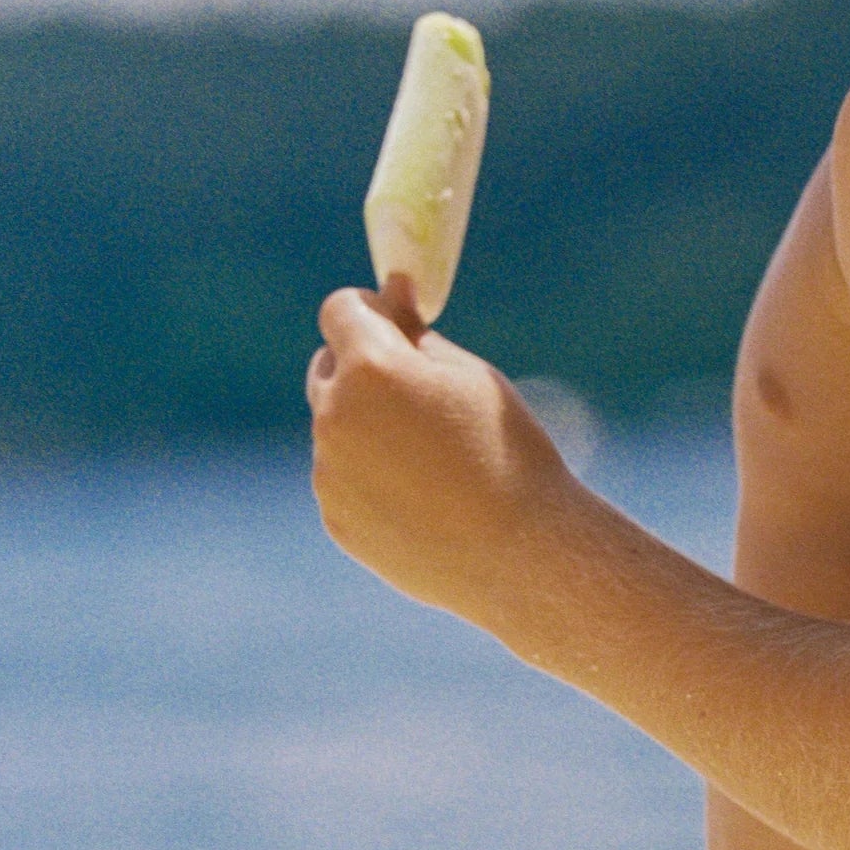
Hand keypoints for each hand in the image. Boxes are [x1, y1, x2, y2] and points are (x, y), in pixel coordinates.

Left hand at [306, 288, 574, 626]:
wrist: (520, 554)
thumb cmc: (508, 454)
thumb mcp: (471, 376)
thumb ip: (417, 334)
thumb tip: (390, 295)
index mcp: (370, 368)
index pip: (340, 309)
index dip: (370, 311)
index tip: (396, 325)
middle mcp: (335, 415)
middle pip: (328, 367)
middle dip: (363, 370)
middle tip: (420, 398)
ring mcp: (329, 471)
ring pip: (337, 428)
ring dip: (369, 430)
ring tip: (435, 465)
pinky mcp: (336, 517)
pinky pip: (344, 479)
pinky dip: (372, 480)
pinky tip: (425, 501)